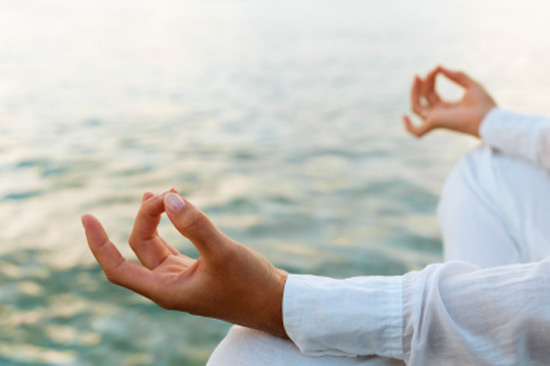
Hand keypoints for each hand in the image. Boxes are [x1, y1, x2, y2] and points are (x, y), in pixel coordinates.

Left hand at [82, 189, 288, 336]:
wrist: (275, 303)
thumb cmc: (251, 285)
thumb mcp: (223, 252)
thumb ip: (196, 225)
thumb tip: (168, 199)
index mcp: (166, 290)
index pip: (117, 269)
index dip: (98, 244)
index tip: (87, 217)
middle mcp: (168, 285)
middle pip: (139, 248)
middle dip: (146, 217)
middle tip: (168, 192)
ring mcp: (181, 277)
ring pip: (154, 245)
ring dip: (154, 219)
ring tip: (162, 193)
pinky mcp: (196, 269)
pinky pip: (170, 245)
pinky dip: (169, 225)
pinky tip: (172, 207)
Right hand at [402, 66, 496, 137]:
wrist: (489, 119)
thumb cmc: (484, 105)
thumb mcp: (471, 84)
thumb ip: (456, 75)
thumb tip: (439, 67)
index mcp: (447, 108)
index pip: (431, 93)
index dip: (431, 80)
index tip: (437, 69)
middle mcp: (440, 114)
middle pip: (423, 98)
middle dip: (422, 84)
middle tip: (422, 73)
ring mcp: (436, 120)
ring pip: (417, 107)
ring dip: (415, 92)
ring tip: (418, 77)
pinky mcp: (436, 124)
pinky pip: (418, 131)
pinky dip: (409, 127)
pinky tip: (404, 117)